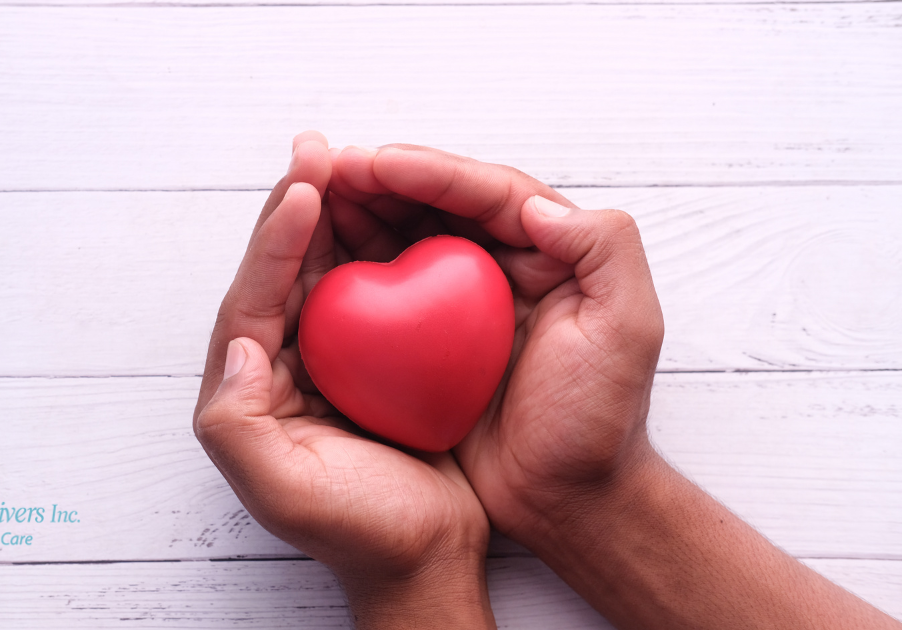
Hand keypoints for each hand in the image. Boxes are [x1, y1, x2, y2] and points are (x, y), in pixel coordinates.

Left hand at [194, 133, 495, 628]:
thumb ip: (237, 421)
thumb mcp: (283, 489)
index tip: (305, 188)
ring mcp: (328, 360)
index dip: (275, 239)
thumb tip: (239, 345)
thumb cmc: (356, 529)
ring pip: (326, 270)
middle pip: (285, 269)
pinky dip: (380, 250)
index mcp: (250, 387)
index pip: (255, 296)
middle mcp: (281, 364)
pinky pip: (372, 291)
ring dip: (336, 215)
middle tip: (317, 147)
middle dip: (296, 206)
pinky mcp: (374, 362)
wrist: (423, 560)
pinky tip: (398, 216)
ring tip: (350, 162)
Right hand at [327, 144, 663, 540]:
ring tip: (313, 194)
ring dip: (362, 212)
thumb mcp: (627, 329)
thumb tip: (534, 205)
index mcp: (551, 252)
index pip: (488, 194)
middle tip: (330, 166)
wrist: (566, 499)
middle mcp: (503, 266)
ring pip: (407, 237)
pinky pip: (388, 290)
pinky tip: (319, 260)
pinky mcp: (429, 342)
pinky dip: (355, 267)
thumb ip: (605, 250)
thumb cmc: (598, 420)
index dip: (432, 172)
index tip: (378, 162)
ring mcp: (461, 304)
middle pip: (438, 204)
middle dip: (384, 179)